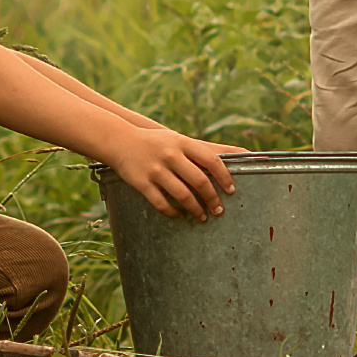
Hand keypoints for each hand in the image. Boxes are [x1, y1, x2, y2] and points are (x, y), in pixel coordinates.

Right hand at [107, 128, 241, 220]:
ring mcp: (155, 169)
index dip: (224, 177)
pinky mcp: (142, 182)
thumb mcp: (177, 139)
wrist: (120, 140)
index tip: (231, 190)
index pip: (211, 159)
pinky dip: (173, 212)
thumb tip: (237, 155)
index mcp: (182, 142)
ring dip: (195, 209)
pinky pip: (161, 203)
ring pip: (182, 195)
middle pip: (199, 180)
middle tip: (219, 210)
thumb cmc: (156, 142)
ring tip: (202, 217)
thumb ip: (199, 150)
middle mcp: (170, 155)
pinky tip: (180, 215)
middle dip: (212, 199)